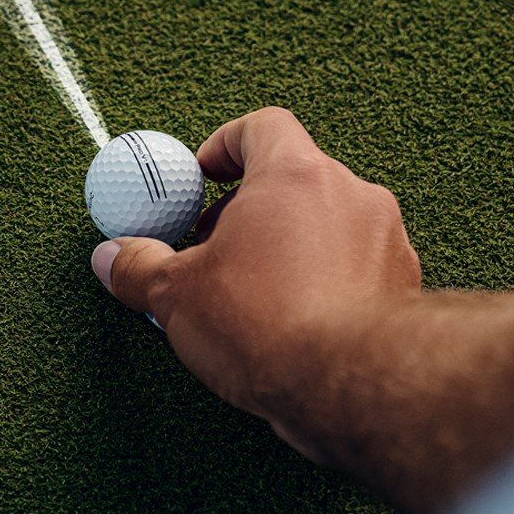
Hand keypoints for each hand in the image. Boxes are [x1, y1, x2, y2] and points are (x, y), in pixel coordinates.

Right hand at [91, 107, 421, 461]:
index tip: (202, 176)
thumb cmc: (264, 324)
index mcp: (294, 174)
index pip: (263, 127)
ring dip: (287, 247)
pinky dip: (322, 281)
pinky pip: (353, 266)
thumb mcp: (178, 295)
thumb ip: (140, 267)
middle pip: (294, 179)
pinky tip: (293, 323)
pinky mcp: (404, 284)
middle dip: (250, 209)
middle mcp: (350, 193)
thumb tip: (109, 258)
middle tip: (216, 249)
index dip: (226, 146)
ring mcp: (384, 239)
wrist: (351, 386)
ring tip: (252, 294)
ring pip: (325, 226)